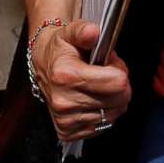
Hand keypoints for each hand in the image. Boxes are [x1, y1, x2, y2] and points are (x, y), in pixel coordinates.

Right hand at [38, 20, 132, 142]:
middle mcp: (63, 101)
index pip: (117, 83)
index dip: (120, 70)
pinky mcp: (66, 131)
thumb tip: (92, 32)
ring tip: (98, 87)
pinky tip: (91, 101)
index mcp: (65, 75)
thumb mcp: (70, 32)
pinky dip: (101, 114)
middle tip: (106, 75)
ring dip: (111, 101)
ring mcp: (64, 119)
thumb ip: (84, 30)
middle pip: (119, 100)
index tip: (111, 65)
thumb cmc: (60, 49)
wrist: (43, 64)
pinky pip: (102, 127)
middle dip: (119, 86)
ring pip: (113, 115)